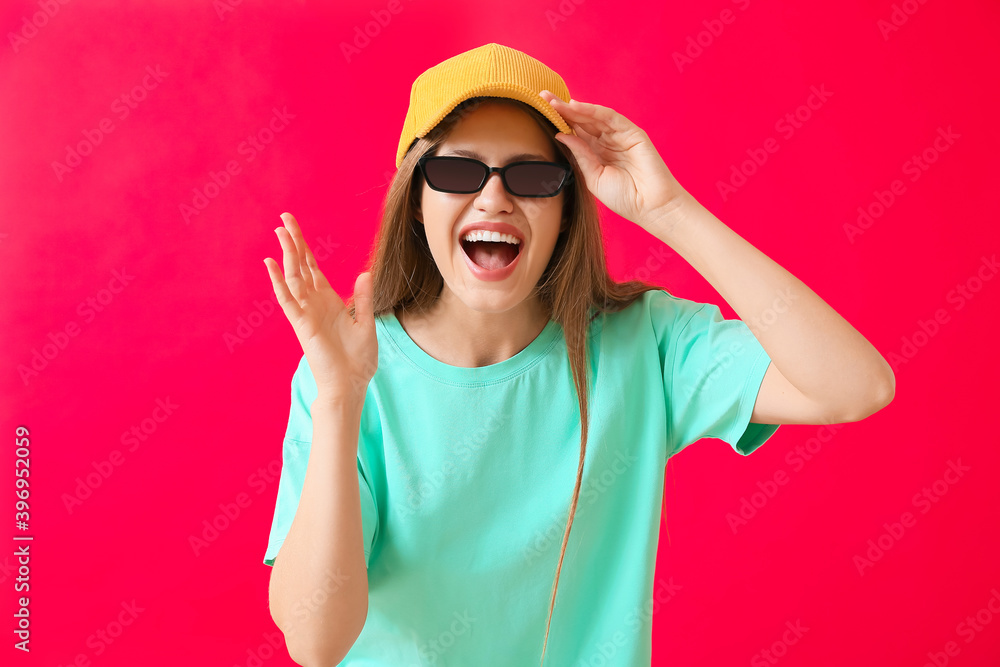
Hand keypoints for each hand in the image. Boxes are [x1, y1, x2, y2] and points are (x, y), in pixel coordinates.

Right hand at [264, 212, 376, 402]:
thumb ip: (362, 298)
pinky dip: (278, 282)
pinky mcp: (302, 325)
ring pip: (293, 278)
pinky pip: (287, 300)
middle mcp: (314, 304)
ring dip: (286, 255)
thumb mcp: (366, 323)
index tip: (293, 227)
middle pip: (300, 267)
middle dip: (293, 242)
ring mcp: (306, 313)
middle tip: (283, 219)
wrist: (351, 385)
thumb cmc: (357, 360)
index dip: (304, 247)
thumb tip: (364, 273)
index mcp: (328, 301)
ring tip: (279, 233)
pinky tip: (271, 265)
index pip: (312, 268)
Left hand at [540, 90, 689, 230]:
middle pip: (582, 122)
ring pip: (594, 117)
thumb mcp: (594, 177)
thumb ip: (580, 155)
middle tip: (543, 97)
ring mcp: (620, 136)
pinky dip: (593, 111)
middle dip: (563, 110)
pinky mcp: (632, 133)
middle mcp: (608, 142)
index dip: (560, 122)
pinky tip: (575, 107)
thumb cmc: (625, 198)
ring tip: (554, 101)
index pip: (576, 133)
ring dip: (574, 108)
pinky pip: (610, 118)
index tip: (540, 112)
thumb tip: (560, 135)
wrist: (650, 207)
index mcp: (597, 154)